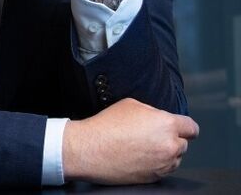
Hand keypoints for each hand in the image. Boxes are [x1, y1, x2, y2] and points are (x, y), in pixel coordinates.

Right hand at [62, 98, 199, 184]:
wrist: (91, 149)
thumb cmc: (107, 125)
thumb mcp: (131, 104)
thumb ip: (152, 111)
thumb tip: (158, 117)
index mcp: (166, 124)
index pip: (192, 128)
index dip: (186, 126)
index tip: (182, 127)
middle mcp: (169, 146)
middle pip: (184, 143)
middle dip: (172, 138)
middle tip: (152, 134)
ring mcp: (163, 165)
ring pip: (175, 158)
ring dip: (165, 152)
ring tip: (142, 145)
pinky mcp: (154, 178)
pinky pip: (163, 169)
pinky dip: (155, 163)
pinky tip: (138, 155)